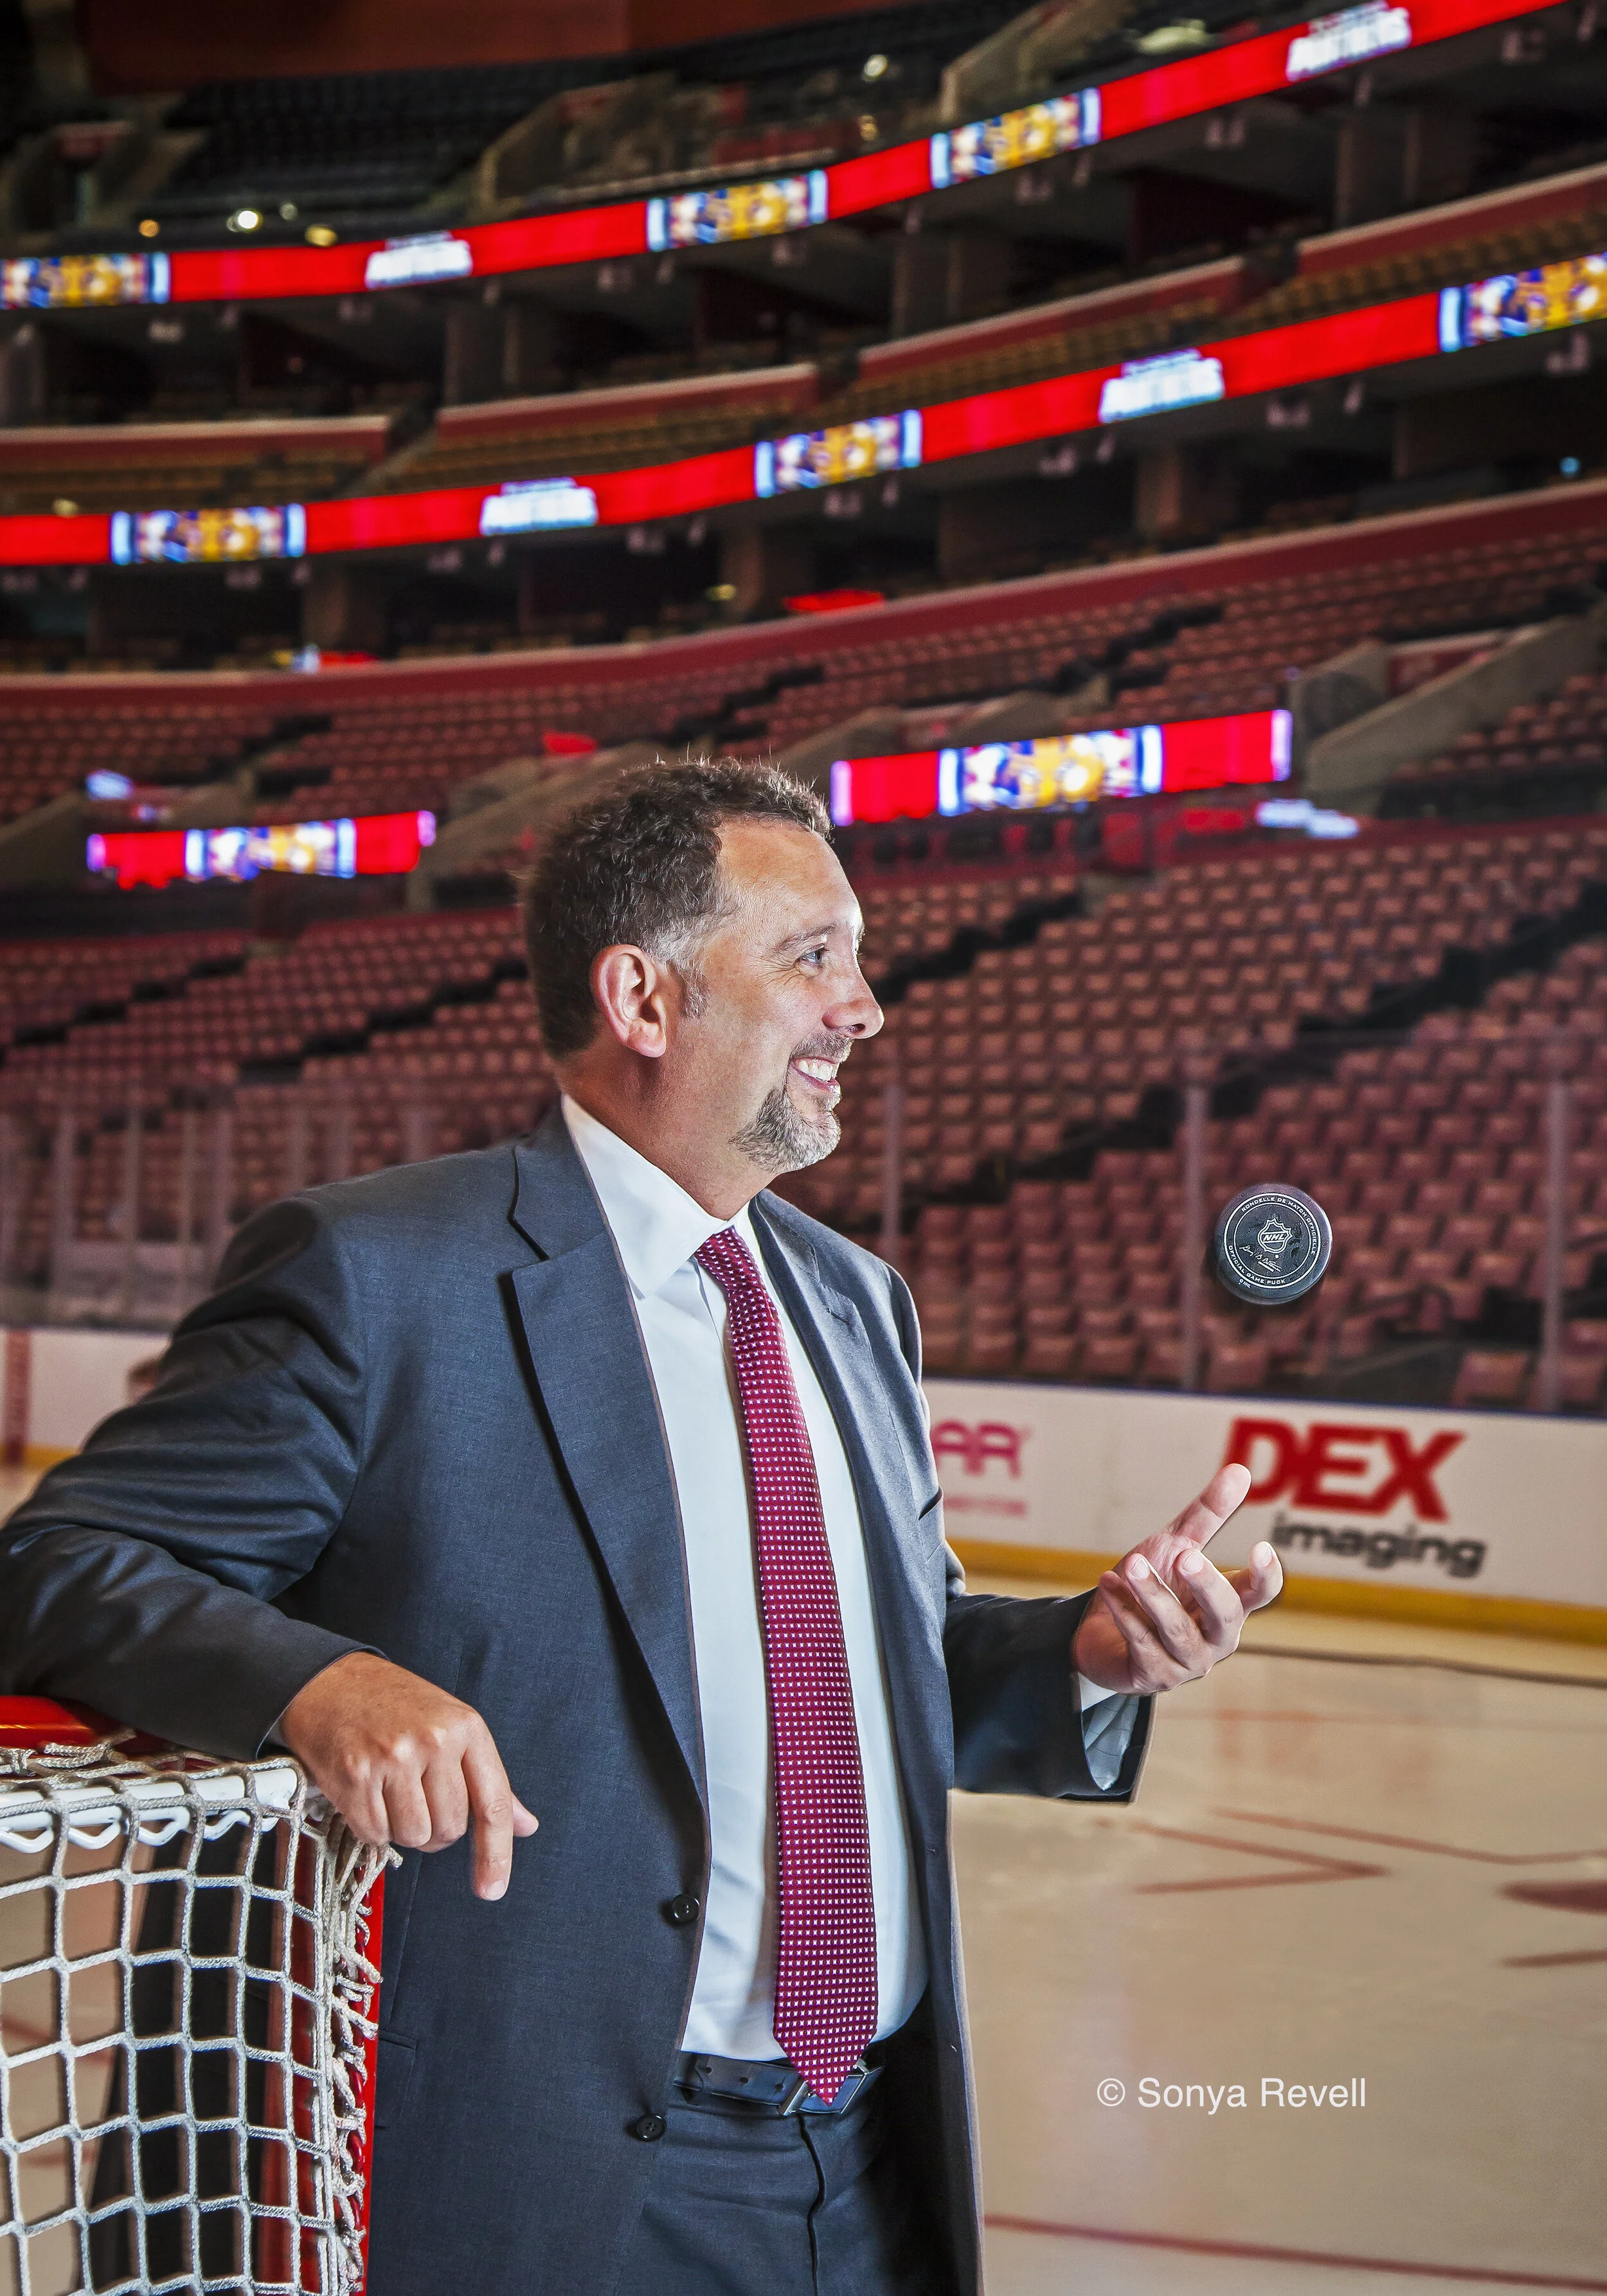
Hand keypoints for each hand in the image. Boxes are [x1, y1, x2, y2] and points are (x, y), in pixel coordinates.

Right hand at [278, 1652, 537, 1900]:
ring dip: (402, 1828)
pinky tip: (365, 1793)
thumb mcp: (452, 1726)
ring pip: (414, 1837)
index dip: (496, 1854)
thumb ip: (486, 1780)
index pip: (492, 1803)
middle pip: (450, 1829)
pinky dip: (371, 1825)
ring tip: (389, 1790)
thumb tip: (526, 1826)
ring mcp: (392, 1759)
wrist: (331, 1683)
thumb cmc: (396, 1707)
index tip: (492, 1889)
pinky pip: (375, 1835)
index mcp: (465, 1727)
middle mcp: (433, 1741)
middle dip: (435, 1827)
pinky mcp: (354, 1777)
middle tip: (414, 1794)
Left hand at [1071, 1463, 1280, 1696]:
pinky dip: (1124, 1612)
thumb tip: (1241, 1470)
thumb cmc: (1150, 1588)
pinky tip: (1108, 1584)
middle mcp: (1216, 1638)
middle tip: (1186, 1556)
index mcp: (1229, 1605)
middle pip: (1226, 1616)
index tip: (1261, 1548)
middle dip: (1207, 1585)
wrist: (1101, 1635)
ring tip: (1132, 1563)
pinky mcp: (1153, 1676)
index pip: (1259, 1593)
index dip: (1265, 1575)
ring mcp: (1186, 1661)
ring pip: (1178, 1630)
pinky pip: (1141, 1643)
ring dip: (1153, 1596)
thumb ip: (1207, 1515)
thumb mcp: (1175, 1546)